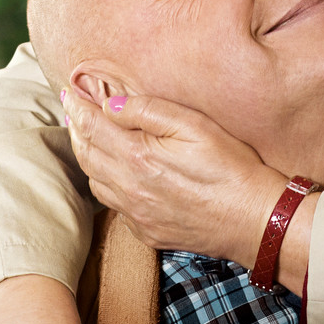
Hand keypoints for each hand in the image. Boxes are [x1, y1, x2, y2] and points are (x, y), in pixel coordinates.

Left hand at [63, 92, 287, 266]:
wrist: (254, 220)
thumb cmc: (231, 168)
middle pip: (86, 155)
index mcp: (138, 157)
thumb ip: (150, 111)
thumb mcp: (195, 126)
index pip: (91, 126)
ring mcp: (136, 214)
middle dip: (76, 129)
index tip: (70, 91)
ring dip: (89, 158)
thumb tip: (112, 105)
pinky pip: (114, 206)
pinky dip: (108, 185)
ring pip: (95, 183)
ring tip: (92, 139)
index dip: (78, 107)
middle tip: (74, 111)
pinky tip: (118, 174)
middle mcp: (129, 189)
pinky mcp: (146, 232)